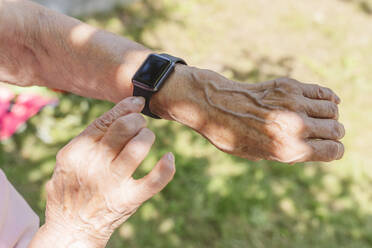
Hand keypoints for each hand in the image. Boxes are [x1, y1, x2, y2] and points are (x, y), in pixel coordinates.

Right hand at [30, 97, 174, 246]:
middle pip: (125, 128)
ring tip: (145, 139)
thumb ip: (93, 134)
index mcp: (78, 149)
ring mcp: (112, 182)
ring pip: (139, 147)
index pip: (107, 119)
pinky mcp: (129, 199)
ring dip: (147, 137)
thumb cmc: (73, 185)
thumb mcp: (70, 158)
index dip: (127, 107)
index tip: (138, 102)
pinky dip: (166, 167)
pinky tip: (169, 158)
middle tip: (138, 127)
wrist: (70, 227)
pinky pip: (155, 180)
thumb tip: (127, 107)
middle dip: (137, 121)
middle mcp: (94, 163)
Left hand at [151, 67, 344, 162]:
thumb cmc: (232, 134)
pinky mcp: (288, 86)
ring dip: (330, 115)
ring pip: (332, 109)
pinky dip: (328, 97)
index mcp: (287, 150)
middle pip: (336, 129)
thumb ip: (286, 152)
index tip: (329, 147)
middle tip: (324, 131)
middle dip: (334, 132)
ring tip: (318, 117)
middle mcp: (294, 127)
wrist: (213, 105)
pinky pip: (322, 91)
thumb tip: (310, 146)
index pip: (333, 151)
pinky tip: (322, 101)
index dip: (334, 150)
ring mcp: (293, 104)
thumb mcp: (257, 154)